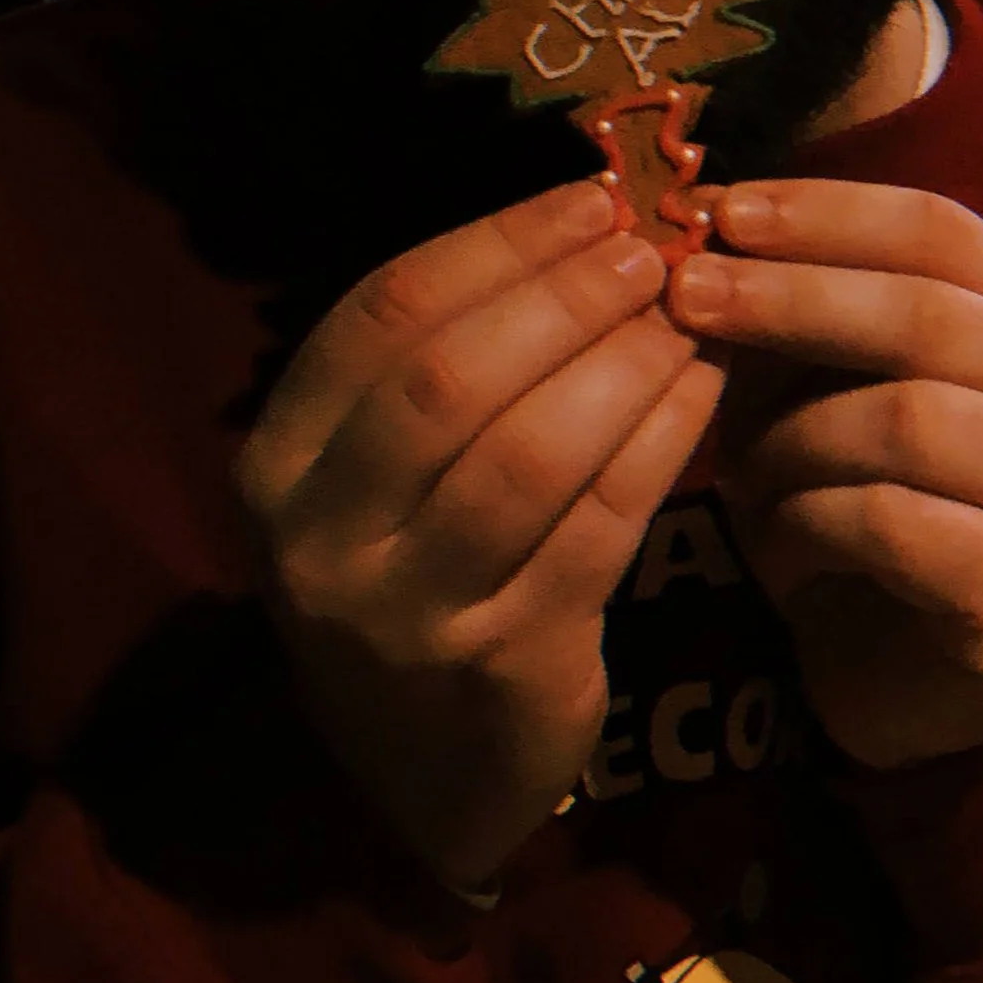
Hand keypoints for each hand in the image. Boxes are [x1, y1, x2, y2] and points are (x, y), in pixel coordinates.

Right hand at [235, 179, 725, 893]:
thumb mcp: (377, 482)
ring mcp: (410, 613)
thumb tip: (581, 217)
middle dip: (563, 295)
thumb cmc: (413, 587)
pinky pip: (599, 528)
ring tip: (687, 310)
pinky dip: (659, 442)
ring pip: (528, 454)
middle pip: (448, 379)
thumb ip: (443, 364)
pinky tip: (704, 389)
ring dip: (622, 363)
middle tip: (653, 246)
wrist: (420, 786)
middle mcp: (323, 541)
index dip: (494, 244)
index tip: (589, 196)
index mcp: (278, 465)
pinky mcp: (507, 666)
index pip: (379, 316)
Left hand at [668, 181, 982, 771]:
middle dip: (795, 299)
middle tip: (689, 297)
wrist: (907, 679)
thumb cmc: (860, 509)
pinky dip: (814, 525)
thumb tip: (703, 239)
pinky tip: (780, 546)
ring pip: (914, 419)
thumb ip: (791, 320)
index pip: (943, 231)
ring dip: (796, 435)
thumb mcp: (820, 393)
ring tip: (735, 470)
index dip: (832, 213)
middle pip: (930, 315)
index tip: (725, 209)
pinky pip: (899, 525)